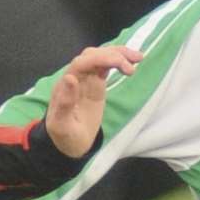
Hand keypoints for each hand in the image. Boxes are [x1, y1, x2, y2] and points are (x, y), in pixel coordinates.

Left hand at [44, 44, 142, 158]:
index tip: (120, 63)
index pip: (82, 63)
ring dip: (118, 54)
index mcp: (65, 85)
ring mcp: (86, 79)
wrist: (70, 144)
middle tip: (132, 68)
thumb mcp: (61, 125)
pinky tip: (131, 63)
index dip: (101, 59)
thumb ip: (64, 103)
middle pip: (93, 55)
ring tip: (139, 58)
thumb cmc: (64, 136)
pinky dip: (118, 61)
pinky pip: (105, 66)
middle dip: (113, 55)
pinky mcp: (95, 83)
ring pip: (100, 57)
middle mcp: (75, 77)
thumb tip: (70, 78)